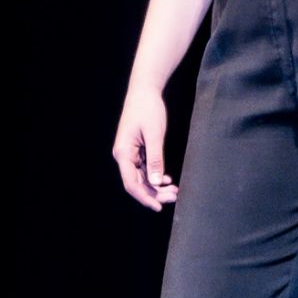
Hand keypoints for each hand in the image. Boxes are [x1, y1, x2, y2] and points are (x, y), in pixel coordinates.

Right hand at [112, 85, 179, 211]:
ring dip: (156, 186)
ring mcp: (129, 154)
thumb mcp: (154, 134)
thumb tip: (156, 182)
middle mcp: (123, 156)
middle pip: (137, 183)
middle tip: (174, 196)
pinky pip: (144, 169)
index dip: (145, 197)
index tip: (158, 207)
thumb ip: (155, 159)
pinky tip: (167, 179)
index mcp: (123, 153)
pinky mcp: (136, 150)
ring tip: (174, 190)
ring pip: (142, 178)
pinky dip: (155, 176)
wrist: (144, 91)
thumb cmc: (148, 109)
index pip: (131, 183)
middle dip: (154, 193)